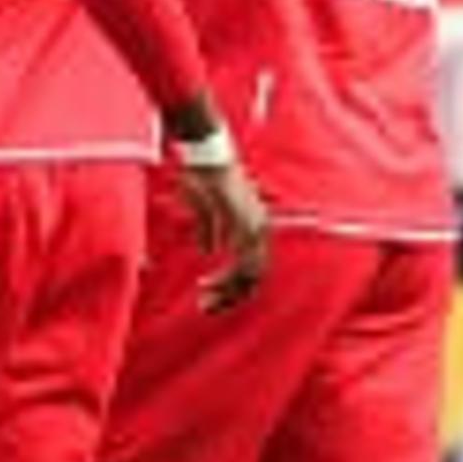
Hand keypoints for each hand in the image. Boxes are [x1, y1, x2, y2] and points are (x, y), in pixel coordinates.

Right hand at [177, 154, 270, 309]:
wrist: (206, 152)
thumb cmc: (203, 174)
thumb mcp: (204, 207)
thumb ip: (209, 229)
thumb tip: (209, 251)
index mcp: (252, 225)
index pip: (251, 266)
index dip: (231, 285)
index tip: (207, 295)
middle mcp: (258, 229)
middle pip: (254, 276)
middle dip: (230, 297)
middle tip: (206, 309)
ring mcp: (254, 227)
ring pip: (249, 275)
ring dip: (226, 293)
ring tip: (205, 303)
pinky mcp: (244, 226)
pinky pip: (241, 263)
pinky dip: (224, 279)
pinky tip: (206, 285)